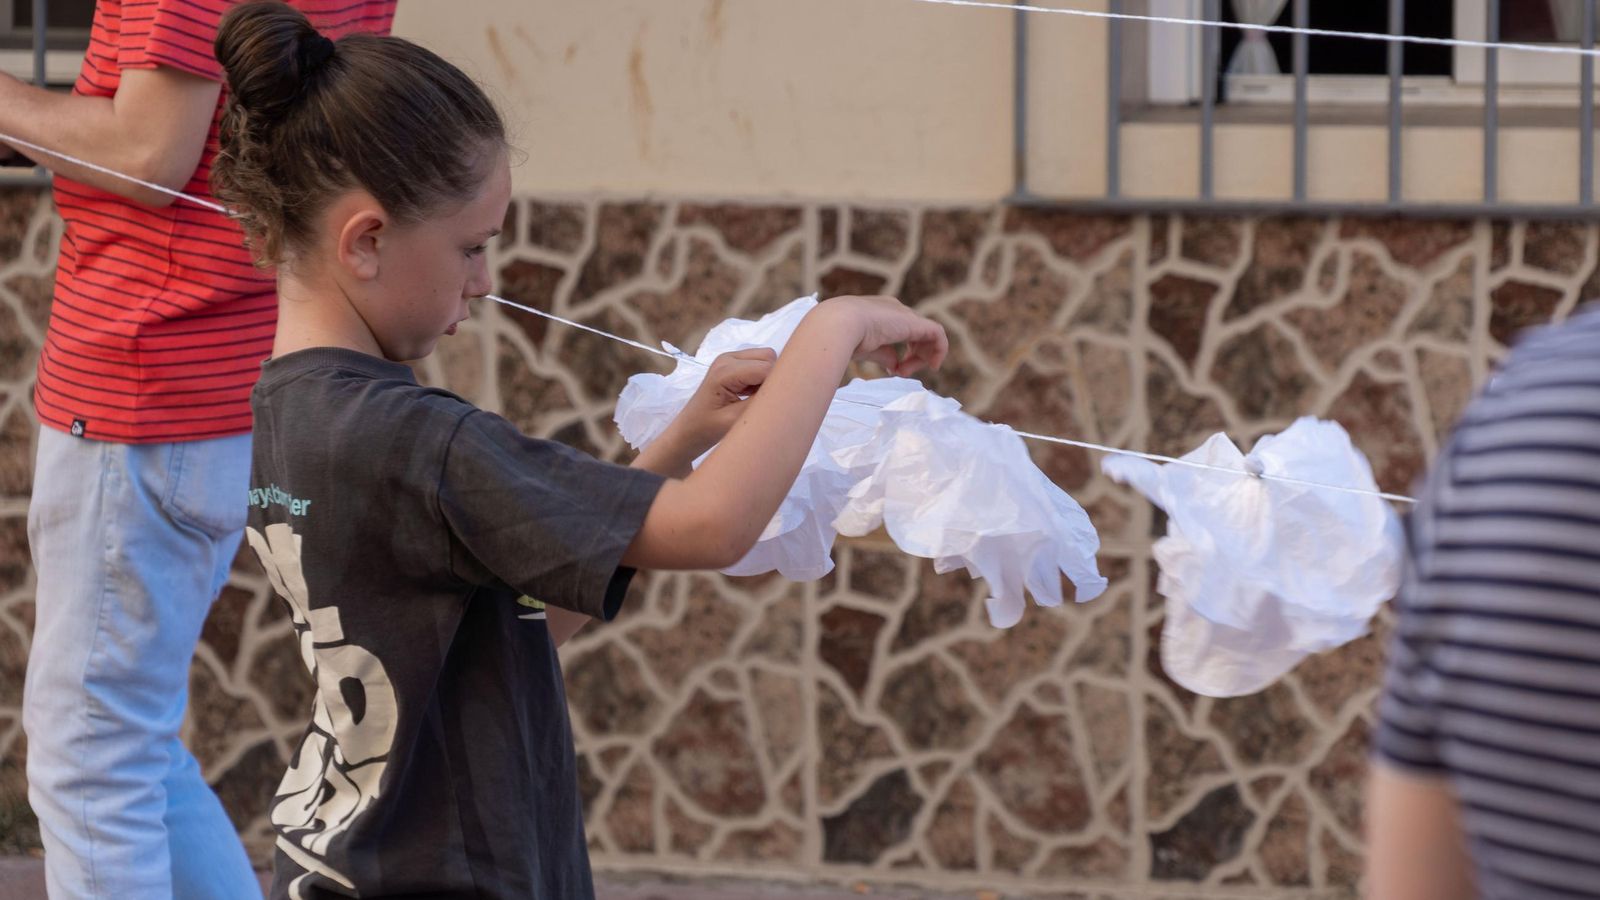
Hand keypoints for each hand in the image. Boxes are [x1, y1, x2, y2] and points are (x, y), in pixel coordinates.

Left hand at [673, 347, 777, 453]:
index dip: (777, 384)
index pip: (766, 368)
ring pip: (767, 358)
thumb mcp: (735, 420)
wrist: (689, 429)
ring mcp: (730, 358)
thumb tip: (784, 392)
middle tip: (764, 400)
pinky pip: (760, 363)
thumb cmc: (707, 428)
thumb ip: (759, 402)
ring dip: (768, 378)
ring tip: (756, 398)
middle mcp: (728, 358)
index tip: (777, 402)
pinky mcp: (734, 363)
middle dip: (774, 378)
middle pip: (769, 357)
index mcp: (725, 371)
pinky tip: (751, 394)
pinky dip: (762, 378)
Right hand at [824, 295, 948, 375]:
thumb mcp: (866, 348)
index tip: (893, 370)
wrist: (838, 324)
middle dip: (914, 355)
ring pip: (927, 334)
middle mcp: (894, 309)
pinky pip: (937, 334)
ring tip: (906, 371)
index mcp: (879, 312)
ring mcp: (904, 314)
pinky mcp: (914, 322)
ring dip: (921, 357)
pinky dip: (939, 350)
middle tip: (901, 372)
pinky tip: (933, 365)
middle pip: (915, 333)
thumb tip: (896, 365)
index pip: (900, 330)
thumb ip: (884, 355)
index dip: (901, 352)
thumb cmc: (843, 338)